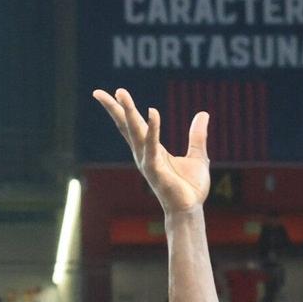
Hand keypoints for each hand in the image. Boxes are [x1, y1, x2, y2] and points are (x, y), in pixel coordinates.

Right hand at [90, 88, 209, 213]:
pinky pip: (152, 146)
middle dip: (115, 108)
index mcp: (152, 150)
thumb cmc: (190, 188)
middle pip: (126, 126)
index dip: (123, 110)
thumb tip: (203, 114)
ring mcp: (147, 161)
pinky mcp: (155, 169)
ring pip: (135, 131)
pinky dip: (153, 129)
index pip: (134, 126)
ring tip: (120, 93)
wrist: (190, 210)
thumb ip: (197, 136)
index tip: (114, 93)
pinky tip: (152, 111)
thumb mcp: (197, 156)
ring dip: (128, 112)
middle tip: (98, 92)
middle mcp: (145, 154)